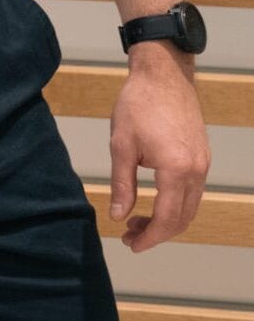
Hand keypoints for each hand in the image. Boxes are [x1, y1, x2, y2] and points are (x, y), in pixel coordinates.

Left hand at [110, 43, 210, 252]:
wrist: (163, 75)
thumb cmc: (138, 104)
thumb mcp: (121, 145)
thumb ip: (121, 184)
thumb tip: (117, 215)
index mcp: (176, 170)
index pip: (167, 218)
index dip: (150, 237)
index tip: (131, 245)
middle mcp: (197, 171)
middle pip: (182, 218)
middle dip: (157, 232)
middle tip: (129, 235)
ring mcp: (203, 164)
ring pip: (189, 207)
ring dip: (166, 219)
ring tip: (136, 220)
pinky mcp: (202, 157)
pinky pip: (192, 192)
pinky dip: (175, 203)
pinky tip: (153, 200)